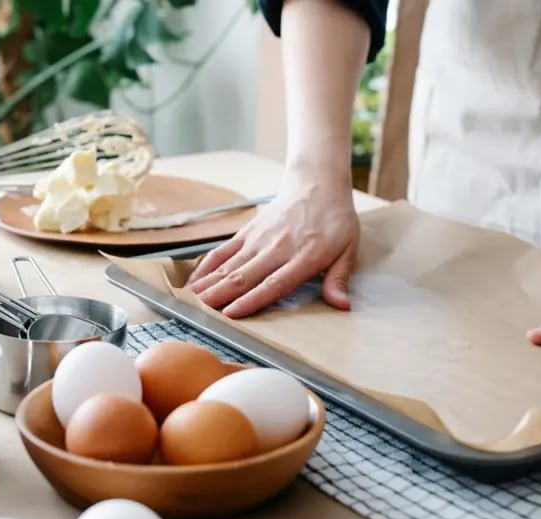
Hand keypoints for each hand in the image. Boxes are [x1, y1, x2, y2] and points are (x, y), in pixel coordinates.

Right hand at [185, 168, 359, 318]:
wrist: (317, 184)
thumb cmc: (335, 220)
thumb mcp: (348, 250)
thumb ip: (339, 278)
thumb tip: (342, 305)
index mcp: (304, 256)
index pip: (274, 283)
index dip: (252, 300)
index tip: (232, 314)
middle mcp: (277, 248)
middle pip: (245, 276)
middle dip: (221, 296)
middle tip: (202, 313)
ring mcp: (259, 238)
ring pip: (230, 265)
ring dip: (210, 283)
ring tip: (192, 301)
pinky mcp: (248, 232)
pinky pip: (224, 250)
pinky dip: (208, 265)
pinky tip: (194, 280)